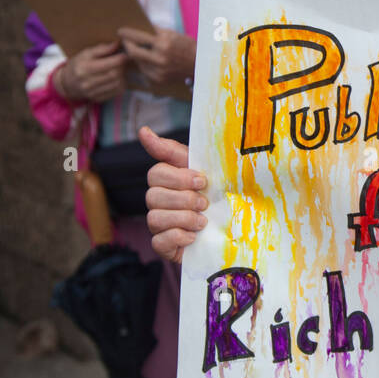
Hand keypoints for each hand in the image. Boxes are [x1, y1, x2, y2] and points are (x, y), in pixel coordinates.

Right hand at [57, 41, 126, 102]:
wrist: (67, 83)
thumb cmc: (78, 64)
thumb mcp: (86, 53)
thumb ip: (102, 49)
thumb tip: (117, 44)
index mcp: (84, 68)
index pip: (108, 64)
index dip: (120, 59)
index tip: (125, 55)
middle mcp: (88, 82)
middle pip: (114, 74)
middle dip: (121, 67)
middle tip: (122, 62)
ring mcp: (93, 93)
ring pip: (117, 84)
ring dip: (122, 76)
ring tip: (119, 69)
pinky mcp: (98, 99)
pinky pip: (116, 92)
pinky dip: (120, 84)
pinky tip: (117, 79)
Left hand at [118, 26, 196, 90]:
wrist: (199, 65)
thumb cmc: (187, 46)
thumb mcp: (173, 34)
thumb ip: (156, 32)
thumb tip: (138, 27)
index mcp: (164, 43)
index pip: (138, 36)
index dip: (127, 33)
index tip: (121, 30)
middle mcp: (160, 57)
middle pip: (133, 51)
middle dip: (126, 44)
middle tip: (124, 40)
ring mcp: (158, 70)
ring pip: (137, 61)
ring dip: (134, 54)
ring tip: (135, 48)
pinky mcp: (158, 79)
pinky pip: (144, 69)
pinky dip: (143, 63)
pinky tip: (147, 59)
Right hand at [141, 126, 206, 262]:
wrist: (234, 230)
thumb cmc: (218, 195)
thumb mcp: (205, 169)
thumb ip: (174, 151)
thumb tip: (143, 131)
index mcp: (168, 180)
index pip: (156, 173)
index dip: (178, 177)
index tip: (201, 180)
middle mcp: (159, 201)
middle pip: (153, 195)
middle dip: (183, 199)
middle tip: (205, 203)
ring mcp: (159, 224)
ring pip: (154, 218)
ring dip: (183, 218)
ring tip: (203, 221)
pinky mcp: (163, 246)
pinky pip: (159, 241)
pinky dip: (179, 237)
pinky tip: (194, 236)